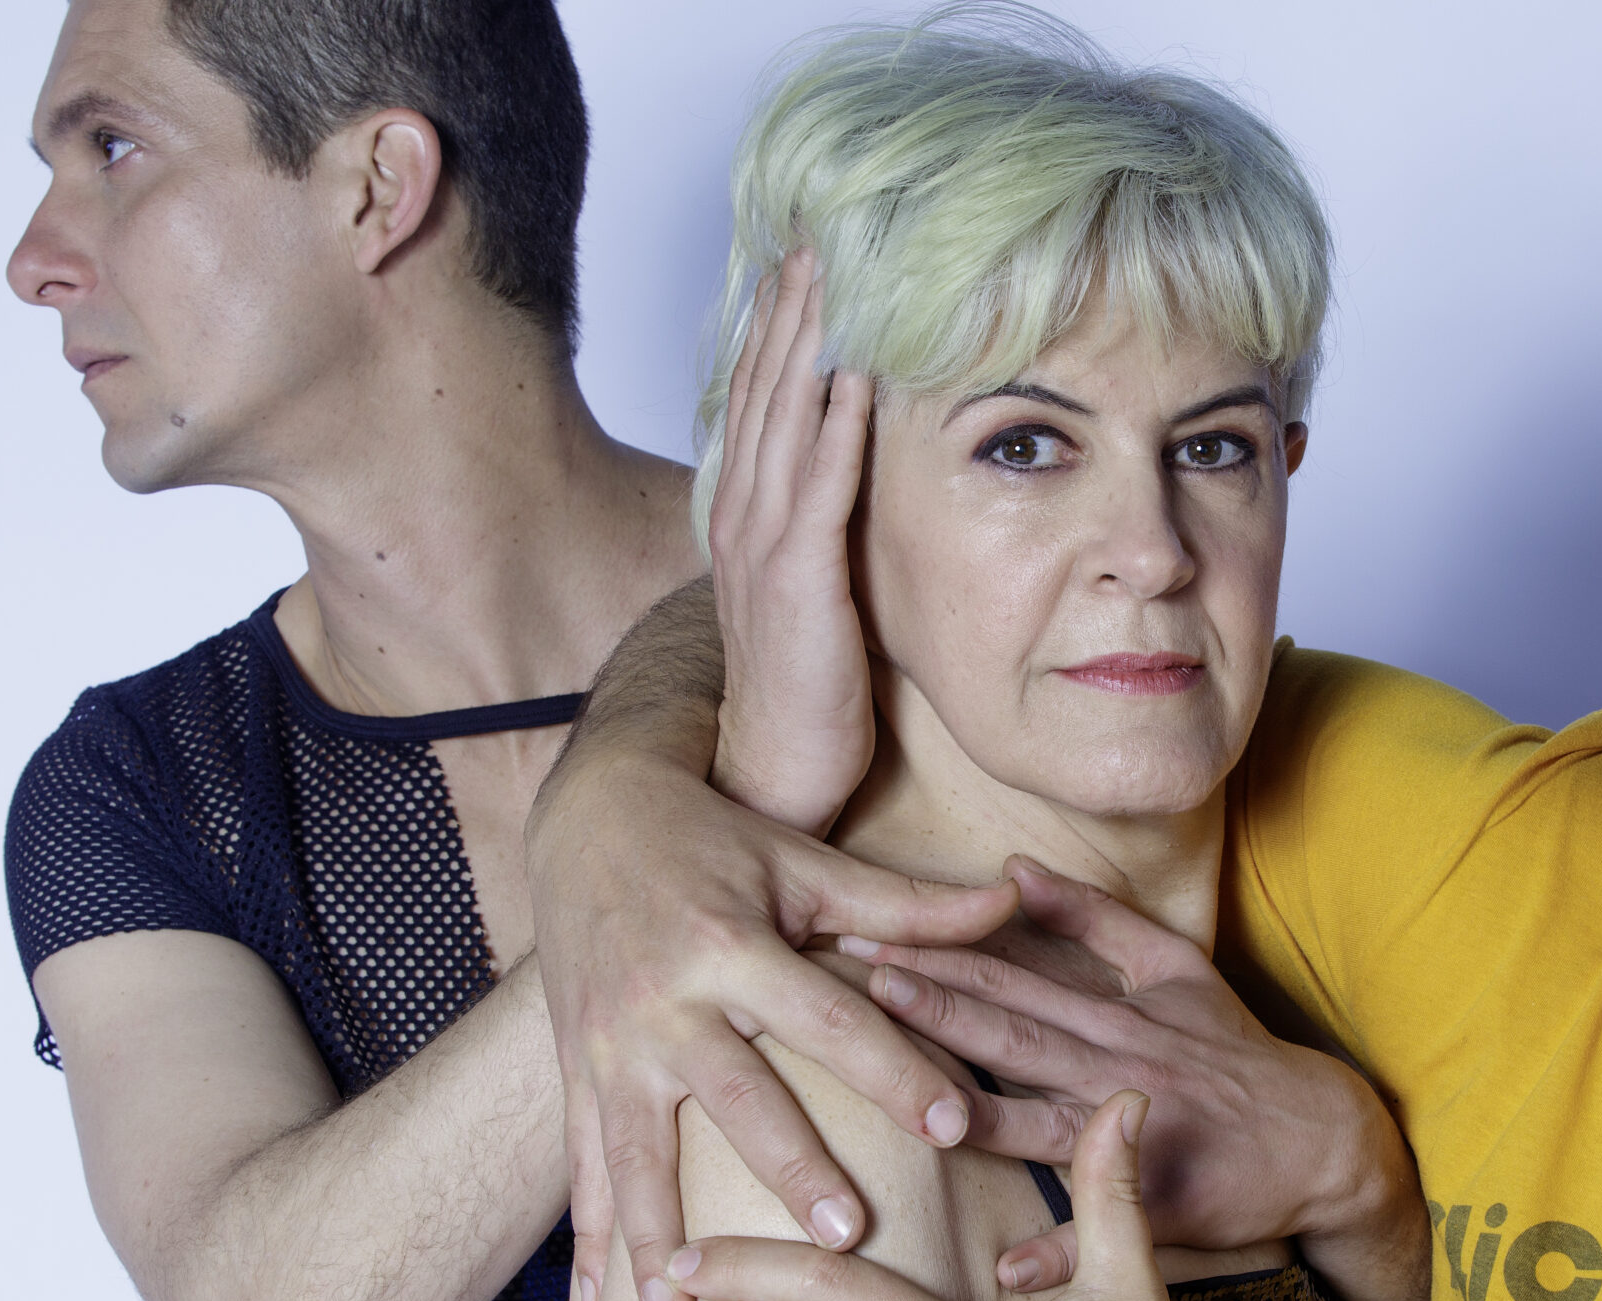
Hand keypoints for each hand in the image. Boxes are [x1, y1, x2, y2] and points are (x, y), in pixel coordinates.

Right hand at [527, 736, 1022, 1300]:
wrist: (590, 817)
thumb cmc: (719, 841)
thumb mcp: (808, 864)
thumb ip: (908, 901)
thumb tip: (1012, 898)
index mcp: (731, 944)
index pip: (828, 1018)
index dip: (894, 1071)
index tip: (956, 1127)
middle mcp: (665, 1000)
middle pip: (738, 1096)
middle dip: (793, 1169)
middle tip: (850, 1236)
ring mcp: (611, 1045)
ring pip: (639, 1150)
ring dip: (661, 1233)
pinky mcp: (578, 1072)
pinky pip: (582, 1166)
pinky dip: (594, 1240)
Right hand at [706, 247, 876, 836]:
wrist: (776, 763)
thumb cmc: (806, 684)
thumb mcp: (811, 587)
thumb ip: (822, 527)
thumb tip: (856, 480)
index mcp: (749, 515)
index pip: (760, 402)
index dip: (777, 330)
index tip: (801, 265)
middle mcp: (745, 518)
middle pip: (764, 391)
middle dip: (789, 312)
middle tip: (813, 238)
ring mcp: (765, 547)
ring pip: (783, 423)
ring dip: (806, 346)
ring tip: (827, 277)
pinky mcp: (797, 582)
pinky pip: (817, 489)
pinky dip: (833, 428)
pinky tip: (851, 377)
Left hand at [845, 859, 1425, 1300]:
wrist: (1321, 1136)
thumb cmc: (1234, 1050)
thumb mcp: (1173, 964)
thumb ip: (1092, 915)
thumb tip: (1014, 866)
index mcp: (1109, 1014)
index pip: (1008, 974)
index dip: (937, 950)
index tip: (866, 928)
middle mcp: (1114, 1068)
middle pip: (1011, 1032)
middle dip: (933, 1005)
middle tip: (856, 979)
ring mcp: (1133, 1136)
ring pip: (1038, 1122)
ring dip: (971, 1112)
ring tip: (906, 1106)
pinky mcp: (1160, 1201)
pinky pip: (1104, 1229)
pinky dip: (1059, 1250)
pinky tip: (1008, 1267)